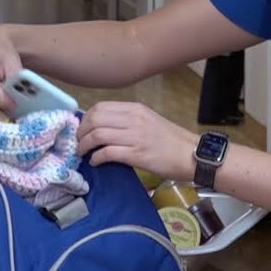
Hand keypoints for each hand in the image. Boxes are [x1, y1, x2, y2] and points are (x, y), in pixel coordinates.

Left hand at [77, 102, 198, 181]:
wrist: (191, 154)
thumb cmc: (171, 140)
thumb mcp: (149, 121)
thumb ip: (128, 120)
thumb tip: (103, 127)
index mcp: (136, 109)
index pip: (100, 107)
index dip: (86, 119)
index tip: (82, 129)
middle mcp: (134, 119)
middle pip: (95, 119)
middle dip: (81, 132)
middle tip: (79, 142)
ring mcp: (135, 136)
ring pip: (97, 135)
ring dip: (84, 145)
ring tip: (83, 153)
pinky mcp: (136, 154)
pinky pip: (107, 153)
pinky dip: (96, 158)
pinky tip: (96, 162)